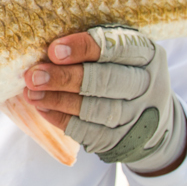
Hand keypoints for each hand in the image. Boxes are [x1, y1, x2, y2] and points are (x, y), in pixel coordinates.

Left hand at [24, 26, 186, 174]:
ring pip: (94, 109)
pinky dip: (63, 120)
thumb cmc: (122, 72)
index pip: (117, 47)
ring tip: (32, 94)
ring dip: (58, 101)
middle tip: (34, 76)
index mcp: (146, 54)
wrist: (154, 120)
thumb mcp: (118, 52)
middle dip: (64, 78)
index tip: (53, 51)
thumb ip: (91, 46)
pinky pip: (89, 131)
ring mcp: (137, 114)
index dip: (83, 48)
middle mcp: (146, 84)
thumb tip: (43, 46)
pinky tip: (44, 109)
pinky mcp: (123, 139)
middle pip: (105, 81)